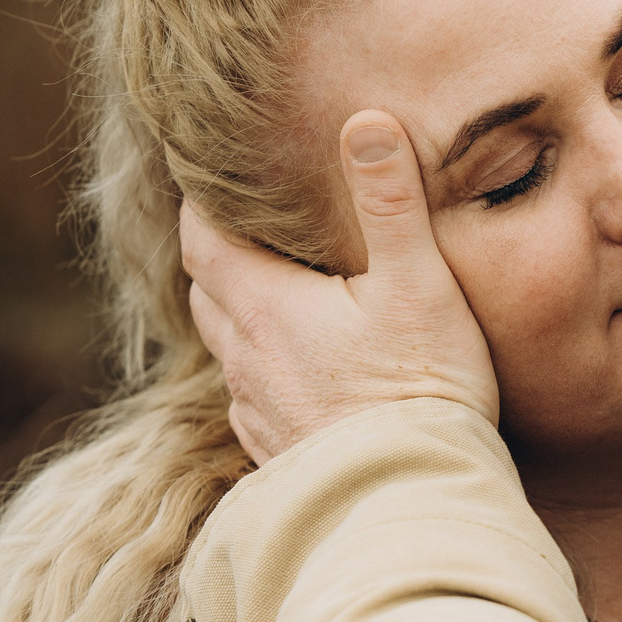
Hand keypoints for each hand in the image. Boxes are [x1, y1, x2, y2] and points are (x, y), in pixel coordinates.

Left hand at [182, 111, 499, 463]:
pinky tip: (298, 373)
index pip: (202, 239)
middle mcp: (245, 357)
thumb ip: (390, 201)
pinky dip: (261, 371)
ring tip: (270, 293)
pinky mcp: (279, 451)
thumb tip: (365, 120)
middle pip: (205, 291)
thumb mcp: (417, 283)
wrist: (414, 501)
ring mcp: (258, 410)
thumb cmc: (421, 386)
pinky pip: (251, 399)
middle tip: (243, 226)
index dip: (200, 204)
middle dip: (216, 254)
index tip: (209, 175)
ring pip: (224, 347)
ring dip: (236, 314)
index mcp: (264, 306)